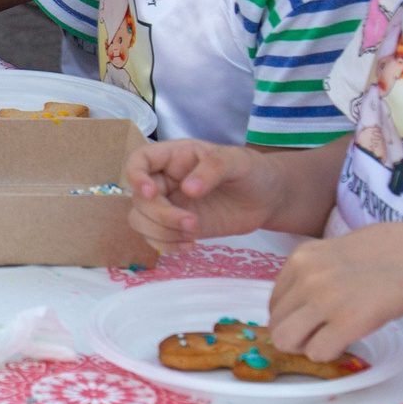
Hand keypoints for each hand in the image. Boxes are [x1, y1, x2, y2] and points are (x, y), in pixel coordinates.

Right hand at [124, 139, 278, 250]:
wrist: (267, 199)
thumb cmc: (251, 171)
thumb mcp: (237, 161)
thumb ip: (213, 169)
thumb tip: (187, 189)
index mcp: (173, 157)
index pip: (137, 160)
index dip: (135, 177)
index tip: (151, 193)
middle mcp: (165, 181)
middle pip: (138, 199)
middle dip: (160, 215)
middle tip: (191, 222)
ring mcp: (169, 206)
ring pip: (140, 221)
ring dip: (160, 232)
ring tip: (192, 234)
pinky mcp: (177, 228)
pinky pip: (156, 239)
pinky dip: (167, 246)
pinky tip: (191, 245)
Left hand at [264, 223, 402, 360]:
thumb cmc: (381, 258)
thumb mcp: (332, 253)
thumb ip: (308, 274)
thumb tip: (291, 307)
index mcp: (300, 258)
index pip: (275, 302)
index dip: (291, 316)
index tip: (311, 319)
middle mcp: (306, 277)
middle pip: (276, 324)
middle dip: (295, 334)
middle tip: (319, 334)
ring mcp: (324, 299)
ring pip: (286, 340)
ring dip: (306, 346)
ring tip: (329, 339)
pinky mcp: (346, 322)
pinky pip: (316, 352)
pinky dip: (329, 353)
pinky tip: (346, 341)